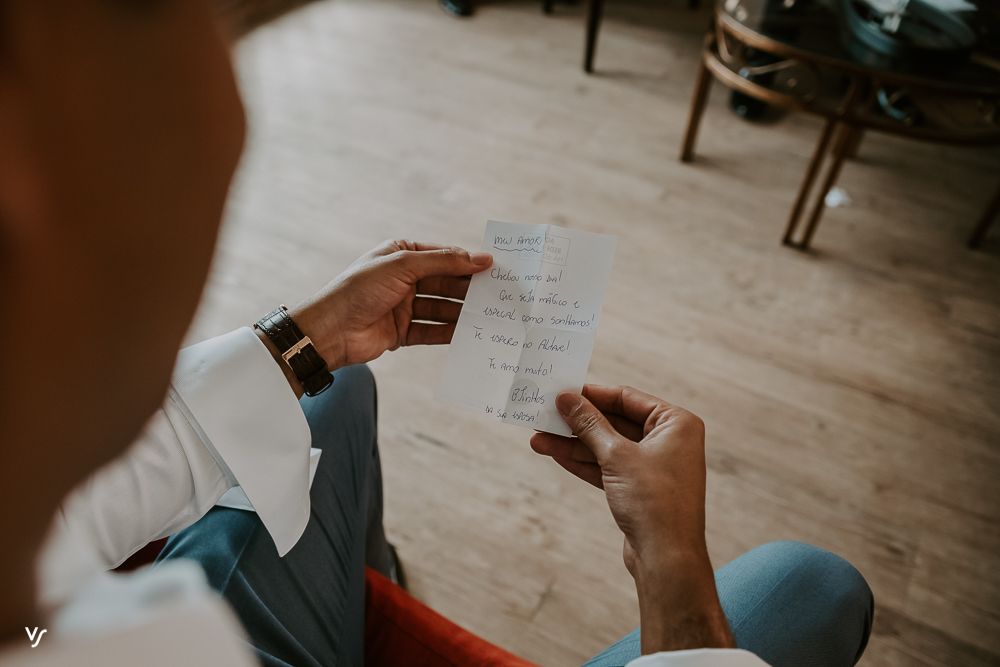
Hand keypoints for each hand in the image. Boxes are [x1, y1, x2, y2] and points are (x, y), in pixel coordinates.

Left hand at [292, 240, 491, 369]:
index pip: (442, 256)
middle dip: (468, 289)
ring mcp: (403, 306)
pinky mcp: (402, 331)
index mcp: (400, 255)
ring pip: (441, 307)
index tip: (494, 268)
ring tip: (487, 316)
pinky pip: (432, 330)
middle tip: (496, 294)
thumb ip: (443, 262)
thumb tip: (479, 258)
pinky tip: (468, 333)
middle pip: (444, 283)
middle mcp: (403, 279)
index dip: (467, 262)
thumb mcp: (403, 266)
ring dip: (462, 312)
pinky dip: (449, 332)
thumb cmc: (359, 290)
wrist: (331, 330)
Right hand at [530, 385, 733, 652]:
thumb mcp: (616, 455)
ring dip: (573, 444)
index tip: (561, 392)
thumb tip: (567, 398)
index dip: (592, 395)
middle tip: (543, 416)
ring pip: (606, 447)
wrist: (666, 559)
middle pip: (614, 422)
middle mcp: (669, 441)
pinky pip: (607, 467)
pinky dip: (583, 462)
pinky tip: (555, 454)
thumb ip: (588, 424)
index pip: (627, 398)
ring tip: (538, 440)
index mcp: (676, 423)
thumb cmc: (653, 501)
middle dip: (577, 423)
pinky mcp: (639, 489)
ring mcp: (653, 466)